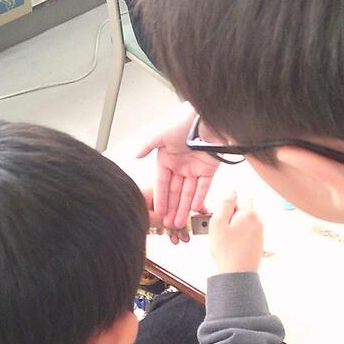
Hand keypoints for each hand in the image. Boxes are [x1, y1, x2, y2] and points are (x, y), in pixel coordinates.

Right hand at [136, 105, 219, 233]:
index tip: (158, 212)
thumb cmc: (183, 123)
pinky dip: (199, 198)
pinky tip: (194, 210)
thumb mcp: (160, 135)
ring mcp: (194, 168)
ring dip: (183, 207)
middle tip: (169, 224)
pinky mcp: (208, 169)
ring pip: (188, 192)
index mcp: (166, 159)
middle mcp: (180, 166)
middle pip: (174, 191)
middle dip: (171, 208)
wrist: (207, 120)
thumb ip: (147, 146)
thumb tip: (135, 155)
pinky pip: (203, 187)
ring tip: (179, 222)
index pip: (161, 183)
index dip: (160, 198)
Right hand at [209, 192, 262, 273]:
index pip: (240, 198)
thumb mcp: (218, 223)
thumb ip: (225, 204)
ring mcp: (259, 233)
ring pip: (244, 222)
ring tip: (224, 240)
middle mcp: (258, 221)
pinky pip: (247, 233)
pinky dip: (238, 236)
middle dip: (231, 216)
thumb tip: (232, 190)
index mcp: (249, 214)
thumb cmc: (226, 251)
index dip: (228, 205)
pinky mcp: (258, 243)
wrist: (237, 274)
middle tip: (220, 229)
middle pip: (243, 210)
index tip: (221, 217)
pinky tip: (231, 246)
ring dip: (234, 227)